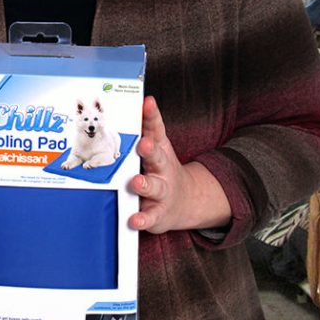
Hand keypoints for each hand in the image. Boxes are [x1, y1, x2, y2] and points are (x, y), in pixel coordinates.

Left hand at [128, 96, 231, 233]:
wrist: (185, 201)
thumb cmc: (162, 169)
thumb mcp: (158, 146)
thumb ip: (148, 126)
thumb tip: (142, 100)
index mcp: (159, 150)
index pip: (157, 130)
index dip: (152, 116)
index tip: (147, 103)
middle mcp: (162, 169)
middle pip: (157, 157)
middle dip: (150, 150)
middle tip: (143, 144)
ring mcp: (162, 191)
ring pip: (154, 187)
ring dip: (145, 184)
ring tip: (137, 182)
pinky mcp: (157, 213)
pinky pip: (150, 216)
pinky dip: (142, 219)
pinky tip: (134, 220)